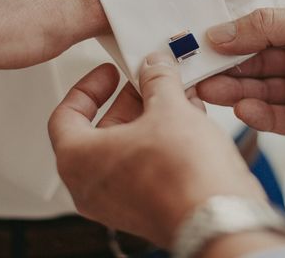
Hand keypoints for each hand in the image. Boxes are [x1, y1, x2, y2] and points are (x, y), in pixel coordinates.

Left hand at [48, 52, 265, 247]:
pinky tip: (189, 120)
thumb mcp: (168, 108)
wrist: (218, 217)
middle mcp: (91, 186)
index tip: (108, 73)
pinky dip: (161, 141)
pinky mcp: (145, 207)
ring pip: (127, 148)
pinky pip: (145, 166)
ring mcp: (118, 201)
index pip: (66, 114)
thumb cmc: (182, 176)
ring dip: (150, 118)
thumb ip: (156, 80)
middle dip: (129, 100)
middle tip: (148, 81)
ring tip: (175, 96)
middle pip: (100, 130)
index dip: (88, 88)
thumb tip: (154, 67)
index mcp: (79, 159)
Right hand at [198, 7, 284, 146]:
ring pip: (268, 94)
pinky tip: (246, 110)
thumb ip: (267, 28)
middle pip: (257, 67)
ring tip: (210, 93)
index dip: (226, 43)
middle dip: (226, 72)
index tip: (195, 48)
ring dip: (239, 93)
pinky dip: (266, 116)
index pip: (255, 37)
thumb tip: (220, 31)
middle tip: (194, 78)